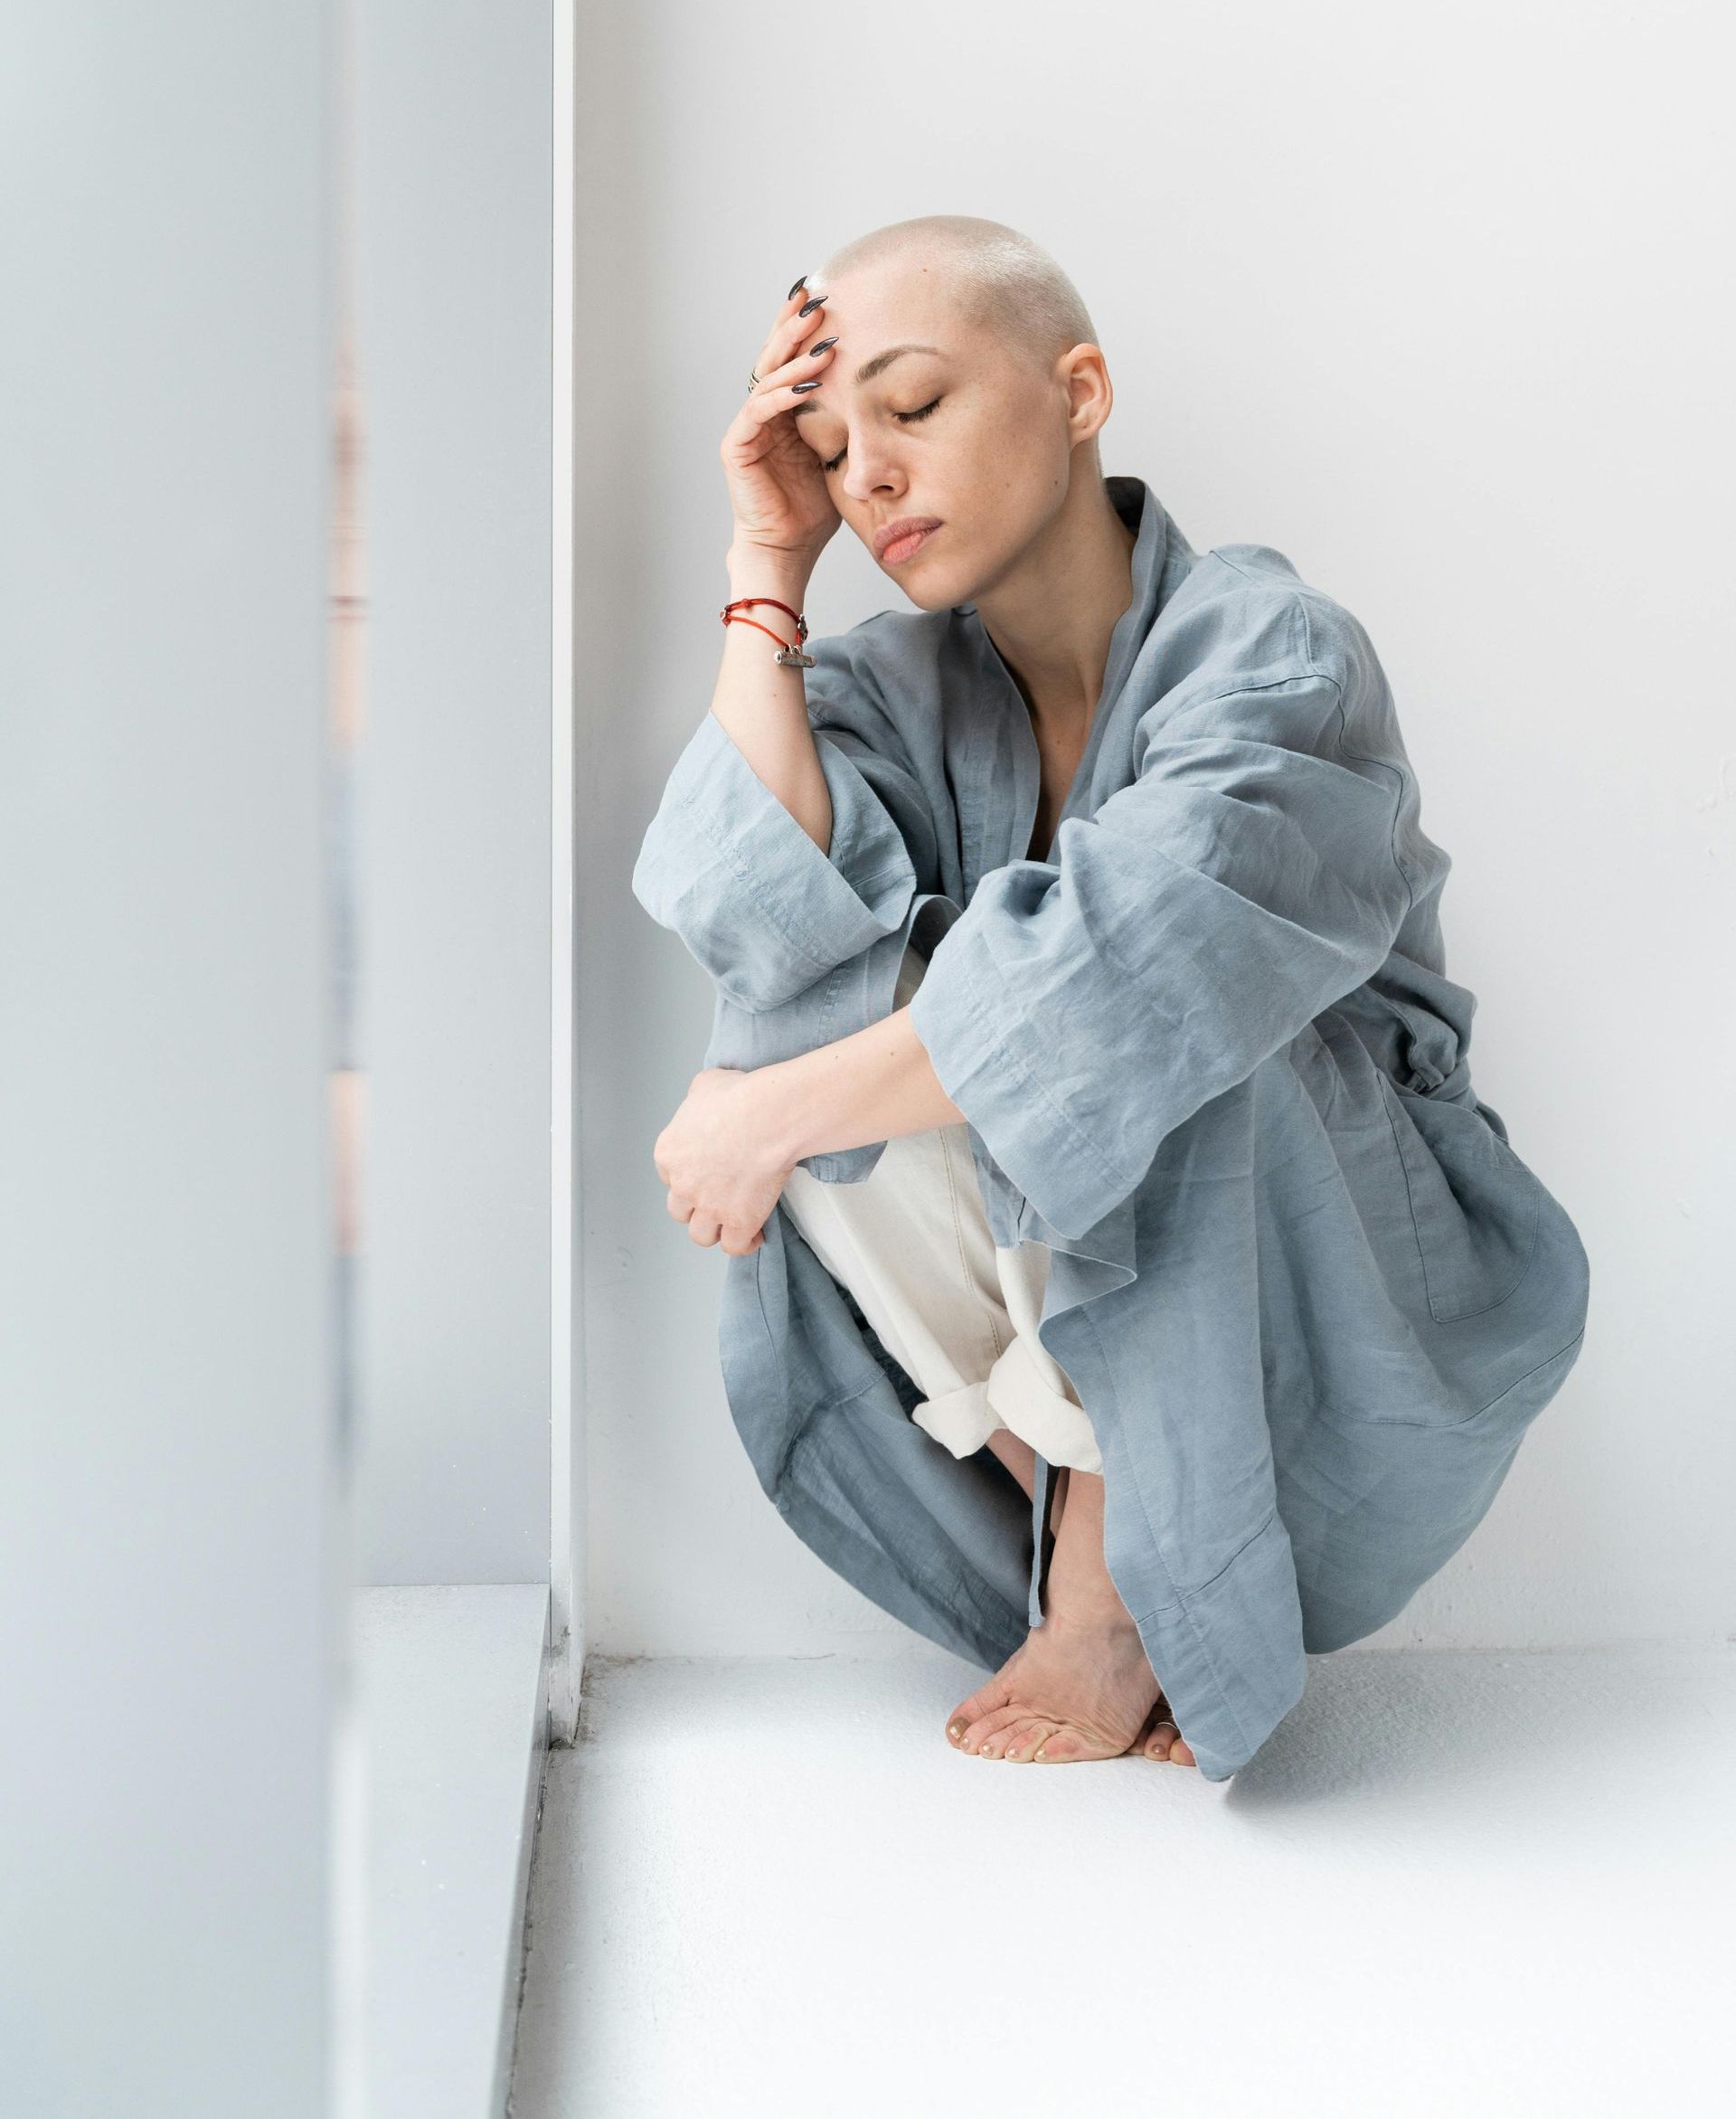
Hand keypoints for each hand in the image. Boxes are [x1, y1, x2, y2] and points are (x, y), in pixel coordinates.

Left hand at [653, 1066, 796, 1256]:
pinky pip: (735, 1246)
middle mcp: (683, 1185)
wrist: (766, 1118)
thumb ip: (698, 1099)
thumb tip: (707, 1098)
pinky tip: (754, 1235)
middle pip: (680, 1210)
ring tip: (731, 1223)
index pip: (668, 1176)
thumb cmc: (740, 1098)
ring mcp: (709, 1207)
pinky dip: (744, 1243)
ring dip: (715, 1229)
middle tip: (715, 1198)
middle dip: (696, 1206)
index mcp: (669, 1153)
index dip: (687, 1176)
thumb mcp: (705, 1085)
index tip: (703, 1172)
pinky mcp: (738, 1221)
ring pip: (701, 1235)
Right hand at [721, 282, 841, 563]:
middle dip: (794, 326)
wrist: (788, 549)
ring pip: (768, 378)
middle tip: (817, 298)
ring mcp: (746, 427)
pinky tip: (807, 383)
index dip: (802, 327)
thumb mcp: (839, 452)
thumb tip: (881, 387)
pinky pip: (759, 410)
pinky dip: (782, 394)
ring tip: (821, 337)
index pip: (790, 358)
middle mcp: (761, 412)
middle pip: (773, 356)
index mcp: (782, 410)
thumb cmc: (815, 507)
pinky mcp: (737, 446)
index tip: (825, 295)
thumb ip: (846, 419)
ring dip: (795, 356)